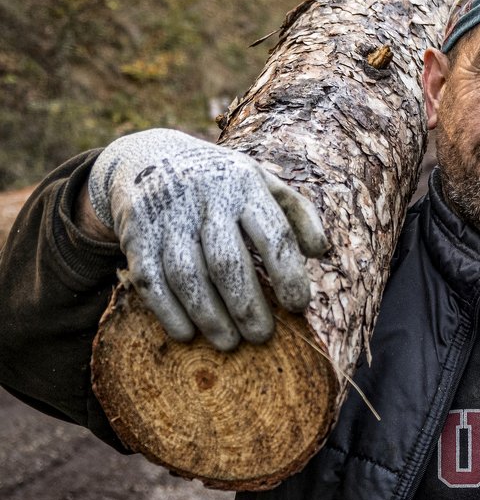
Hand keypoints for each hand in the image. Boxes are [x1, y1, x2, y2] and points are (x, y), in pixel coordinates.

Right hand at [88, 129, 327, 349]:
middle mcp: (205, 199)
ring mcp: (167, 217)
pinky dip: (168, 311)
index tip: (298, 305)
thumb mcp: (261, 181)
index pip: (272, 234)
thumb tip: (321, 251)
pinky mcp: (137, 235)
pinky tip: (186, 333)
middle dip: (246, 306)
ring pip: (187, 276)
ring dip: (210, 316)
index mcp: (244, 185)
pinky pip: (150, 280)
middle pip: (226, 262)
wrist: (146, 156)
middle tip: (263, 336)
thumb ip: (296, 212)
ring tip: (230, 343)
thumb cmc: (221, 180)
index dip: (288, 273)